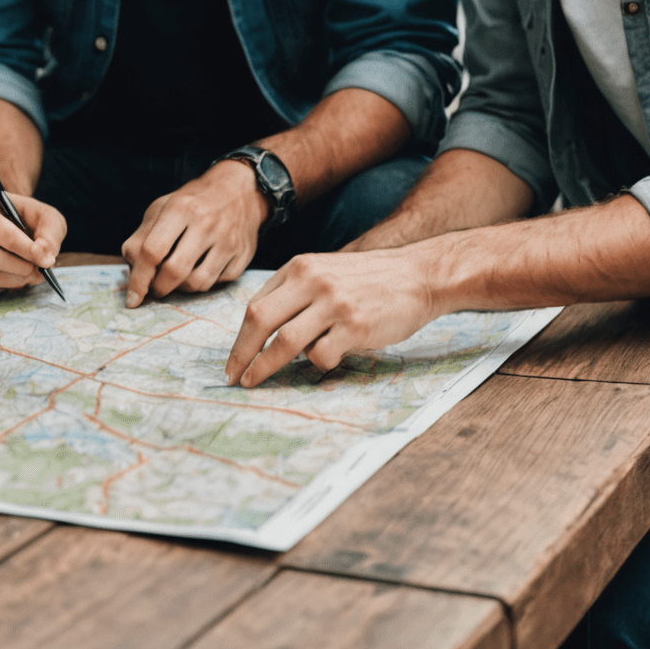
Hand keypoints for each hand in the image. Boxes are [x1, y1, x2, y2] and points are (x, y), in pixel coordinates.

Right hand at [0, 185, 65, 290]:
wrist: (12, 222)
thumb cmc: (28, 217)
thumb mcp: (46, 216)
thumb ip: (49, 232)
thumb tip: (43, 254)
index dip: (21, 246)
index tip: (44, 259)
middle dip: (20, 265)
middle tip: (41, 268)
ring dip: (16, 277)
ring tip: (34, 273)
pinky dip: (7, 282)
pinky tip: (21, 276)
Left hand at [122, 160, 268, 306]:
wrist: (239, 190)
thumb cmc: (193, 202)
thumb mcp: (162, 208)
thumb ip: (141, 237)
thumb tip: (132, 271)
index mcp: (180, 208)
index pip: (152, 251)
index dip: (138, 279)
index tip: (132, 298)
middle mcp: (206, 224)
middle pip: (174, 272)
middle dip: (159, 288)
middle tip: (155, 289)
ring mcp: (228, 240)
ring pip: (198, 283)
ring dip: (182, 288)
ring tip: (176, 278)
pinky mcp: (244, 255)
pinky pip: (219, 283)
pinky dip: (205, 282)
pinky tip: (200, 270)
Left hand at [224, 248, 439, 387]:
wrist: (416, 275)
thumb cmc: (367, 280)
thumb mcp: (323, 272)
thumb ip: (294, 294)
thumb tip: (260, 330)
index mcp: (298, 268)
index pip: (256, 305)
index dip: (240, 337)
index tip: (233, 360)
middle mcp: (312, 281)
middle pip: (261, 320)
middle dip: (241, 354)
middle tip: (233, 377)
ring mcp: (333, 303)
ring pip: (286, 341)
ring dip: (266, 366)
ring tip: (256, 381)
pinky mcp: (356, 325)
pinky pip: (322, 354)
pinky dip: (317, 363)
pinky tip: (328, 357)